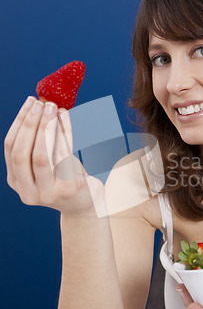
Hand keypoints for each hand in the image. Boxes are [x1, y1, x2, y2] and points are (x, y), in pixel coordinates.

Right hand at [4, 96, 104, 217]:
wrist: (85, 205)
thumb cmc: (64, 178)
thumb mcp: (45, 165)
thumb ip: (38, 143)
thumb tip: (41, 105)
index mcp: (16, 182)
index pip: (11, 148)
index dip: (19, 123)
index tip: (29, 102)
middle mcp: (28, 191)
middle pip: (23, 154)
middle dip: (31, 125)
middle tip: (41, 103)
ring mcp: (48, 193)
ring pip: (41, 156)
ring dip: (47, 127)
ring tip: (54, 107)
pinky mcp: (68, 189)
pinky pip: (64, 157)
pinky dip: (63, 133)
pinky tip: (65, 118)